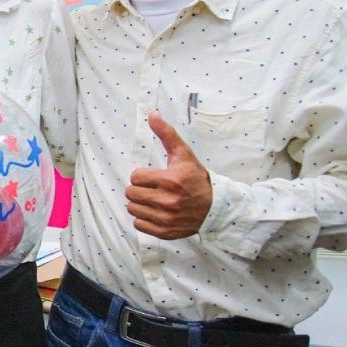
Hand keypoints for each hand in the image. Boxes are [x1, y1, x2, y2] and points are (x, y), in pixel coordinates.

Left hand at [126, 111, 212, 239]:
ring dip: (140, 204)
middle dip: (139, 189)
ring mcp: (166, 219)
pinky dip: (144, 219)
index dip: (142, 175)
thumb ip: (166, 134)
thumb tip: (152, 114)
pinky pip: (139, 225)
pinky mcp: (165, 232)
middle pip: (131, 193)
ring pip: (133, 208)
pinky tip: (155, 212)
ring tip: (154, 200)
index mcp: (170, 180)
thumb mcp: (183, 154)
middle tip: (153, 188)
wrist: (215, 207)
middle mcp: (168, 201)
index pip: (135, 177)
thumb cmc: (196, 178)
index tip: (154, 177)